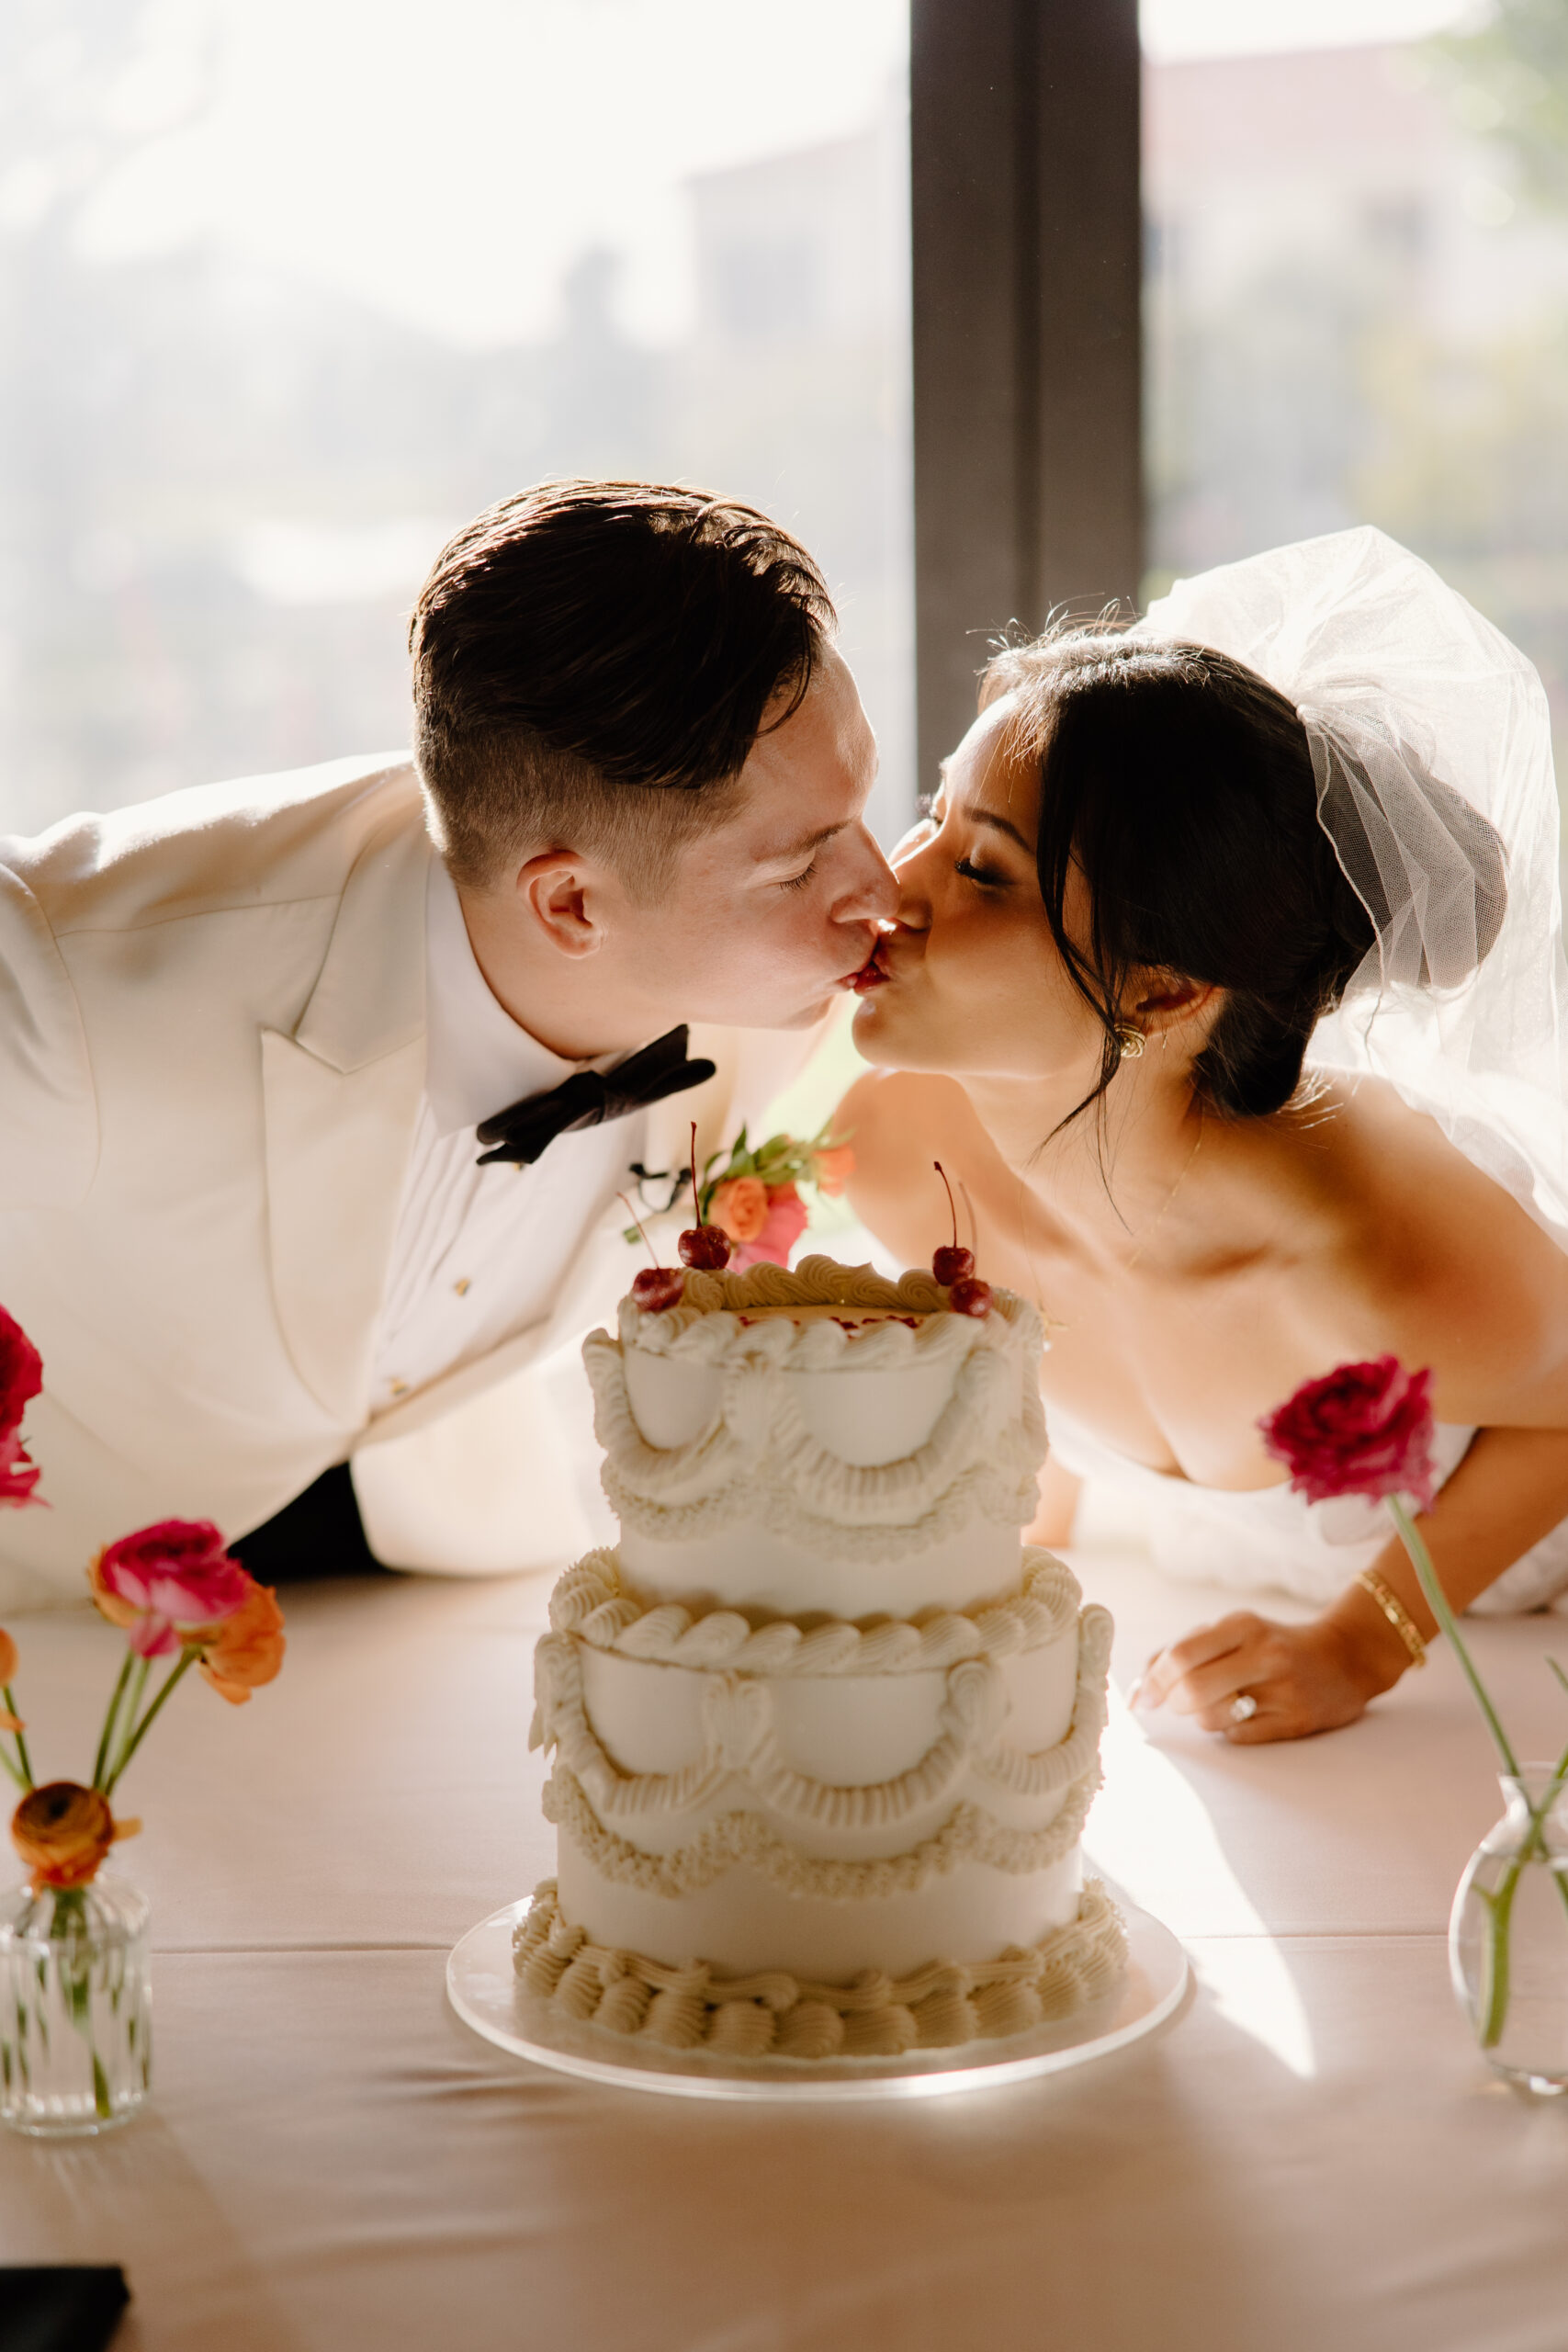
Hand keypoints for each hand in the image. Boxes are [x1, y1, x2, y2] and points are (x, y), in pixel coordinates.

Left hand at [1130, 1609, 1391, 1743]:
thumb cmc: (1273, 1645)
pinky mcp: (1295, 1722)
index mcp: (1242, 1626)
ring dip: (1200, 1717)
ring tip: (1218, 1704)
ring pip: (1211, 1718)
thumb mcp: (1233, 1630)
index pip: (1181, 1655)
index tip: (1142, 1697)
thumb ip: (1187, 1649)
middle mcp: (1264, 1655)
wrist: (1345, 1658)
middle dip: (1172, 1703)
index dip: (1153, 1681)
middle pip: (1191, 1691)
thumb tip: (1140, 1686)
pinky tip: (1242, 1714)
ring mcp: (1282, 1690)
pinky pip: (1237, 1737)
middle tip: (1175, 1703)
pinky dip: (1227, 1729)